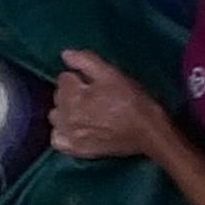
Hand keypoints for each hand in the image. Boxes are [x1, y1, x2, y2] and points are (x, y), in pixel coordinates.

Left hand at [48, 49, 163, 162]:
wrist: (148, 131)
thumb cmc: (131, 100)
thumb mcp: (111, 74)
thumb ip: (85, 61)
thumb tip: (65, 54)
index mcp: (72, 97)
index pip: (64, 78)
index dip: (80, 77)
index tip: (96, 82)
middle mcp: (65, 118)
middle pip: (58, 97)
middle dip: (71, 92)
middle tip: (94, 95)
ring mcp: (70, 136)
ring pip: (56, 117)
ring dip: (66, 111)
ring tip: (85, 111)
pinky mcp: (77, 150)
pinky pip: (57, 139)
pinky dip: (63, 132)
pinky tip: (76, 128)